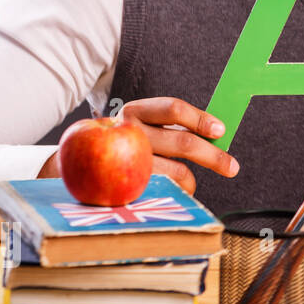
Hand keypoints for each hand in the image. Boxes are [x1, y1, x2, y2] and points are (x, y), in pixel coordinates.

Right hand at [39, 97, 237, 196]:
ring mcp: (123, 159)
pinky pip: (160, 192)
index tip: (220, 130)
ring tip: (191, 184)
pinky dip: (174, 194)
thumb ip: (171, 129)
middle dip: (214, 156)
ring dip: (191, 181)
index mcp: (136, 111)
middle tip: (232, 167)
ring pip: (175, 172)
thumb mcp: (140, 128)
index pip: (172, 109)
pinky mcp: (119, 185)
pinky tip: (174, 194)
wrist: (70, 164)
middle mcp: (127, 131)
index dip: (199, 119)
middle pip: (182, 143)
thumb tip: (216, 135)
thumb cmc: (120, 145)